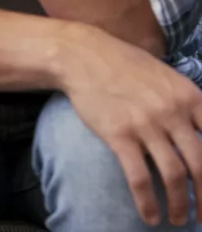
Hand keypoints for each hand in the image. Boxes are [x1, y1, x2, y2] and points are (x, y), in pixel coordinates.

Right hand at [59, 25, 201, 225]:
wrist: (81, 55)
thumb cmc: (124, 64)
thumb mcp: (166, 76)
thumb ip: (187, 104)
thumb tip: (200, 133)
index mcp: (189, 96)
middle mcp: (172, 111)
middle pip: (201, 167)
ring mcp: (145, 124)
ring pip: (174, 176)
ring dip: (180, 206)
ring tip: (178, 219)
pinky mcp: (119, 134)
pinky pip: (140, 177)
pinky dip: (148, 203)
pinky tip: (151, 216)